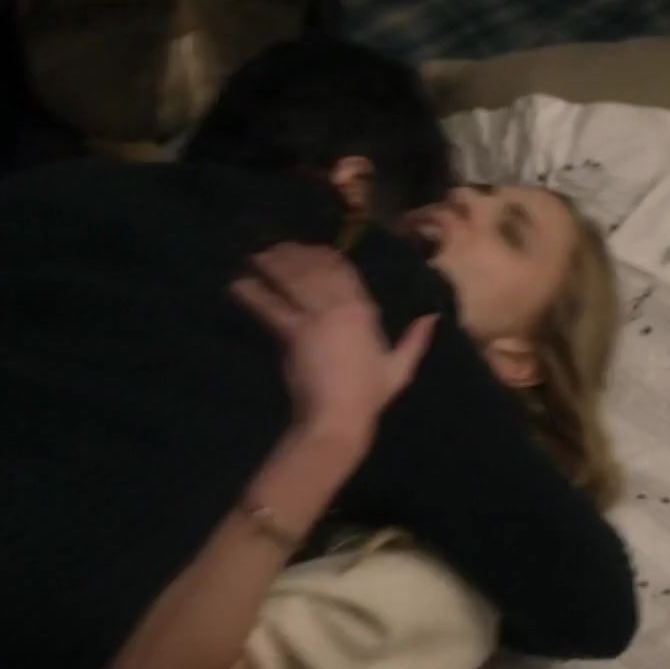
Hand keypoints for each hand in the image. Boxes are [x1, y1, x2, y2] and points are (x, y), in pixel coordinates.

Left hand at [232, 243, 437, 442]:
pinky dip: (252, 293)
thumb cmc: (368, 398)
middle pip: (316, 269)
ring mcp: (318, 319)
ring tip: (254, 258)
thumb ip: (415, 340)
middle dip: (293, 254)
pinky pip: (271, 306)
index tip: (309, 249)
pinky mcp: (294, 334)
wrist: (340, 420)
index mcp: (366, 312)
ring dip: (272, 265)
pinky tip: (237, 284)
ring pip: (293, 280)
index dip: (325, 255)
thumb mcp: (400, 368)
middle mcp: (342, 308)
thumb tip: (432, 317)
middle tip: (274, 249)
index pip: (344, 271)